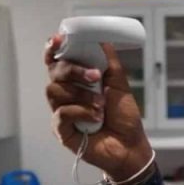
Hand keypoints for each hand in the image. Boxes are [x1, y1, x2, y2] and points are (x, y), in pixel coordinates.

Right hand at [45, 34, 152, 179]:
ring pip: (55, 91)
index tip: (57, 39)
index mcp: (77, 81)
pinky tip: (95, 116)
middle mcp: (66, 94)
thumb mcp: (119, 85)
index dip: (53, 49)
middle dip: (74, 70)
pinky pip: (61, 113)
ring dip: (81, 95)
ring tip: (101, 104)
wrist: (130, 145)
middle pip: (54, 72)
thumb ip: (109, 63)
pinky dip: (80, 112)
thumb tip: (102, 40)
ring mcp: (61, 111)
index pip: (57, 61)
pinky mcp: (61, 130)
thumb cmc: (123, 117)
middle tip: (96, 76)